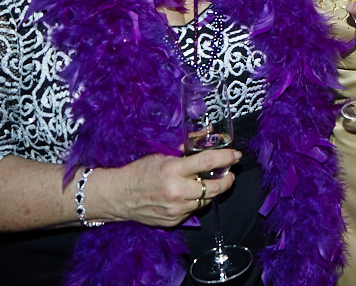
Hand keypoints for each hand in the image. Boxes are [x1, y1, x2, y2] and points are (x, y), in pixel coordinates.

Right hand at [92, 150, 240, 226]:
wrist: (119, 196)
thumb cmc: (140, 172)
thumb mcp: (162, 155)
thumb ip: (187, 148)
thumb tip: (208, 134)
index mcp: (173, 170)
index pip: (208, 162)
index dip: (226, 157)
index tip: (235, 155)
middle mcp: (176, 192)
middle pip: (214, 187)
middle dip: (226, 179)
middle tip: (228, 173)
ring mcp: (175, 209)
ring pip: (206, 200)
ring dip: (211, 191)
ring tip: (208, 182)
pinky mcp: (173, 221)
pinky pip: (194, 211)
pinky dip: (196, 202)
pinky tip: (190, 194)